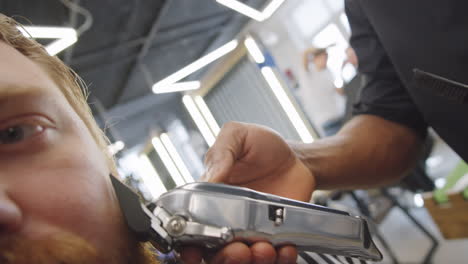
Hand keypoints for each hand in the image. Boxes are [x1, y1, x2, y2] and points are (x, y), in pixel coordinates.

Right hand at [179, 122, 314, 263]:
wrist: (298, 158)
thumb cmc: (264, 146)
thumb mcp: (238, 135)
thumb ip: (221, 152)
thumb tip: (209, 178)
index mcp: (211, 196)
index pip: (192, 226)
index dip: (189, 244)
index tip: (195, 250)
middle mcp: (228, 218)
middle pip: (214, 252)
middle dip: (224, 257)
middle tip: (238, 249)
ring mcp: (252, 230)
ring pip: (242, 260)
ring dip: (250, 261)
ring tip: (263, 248)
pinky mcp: (276, 237)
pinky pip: (274, 259)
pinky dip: (279, 259)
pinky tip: (285, 247)